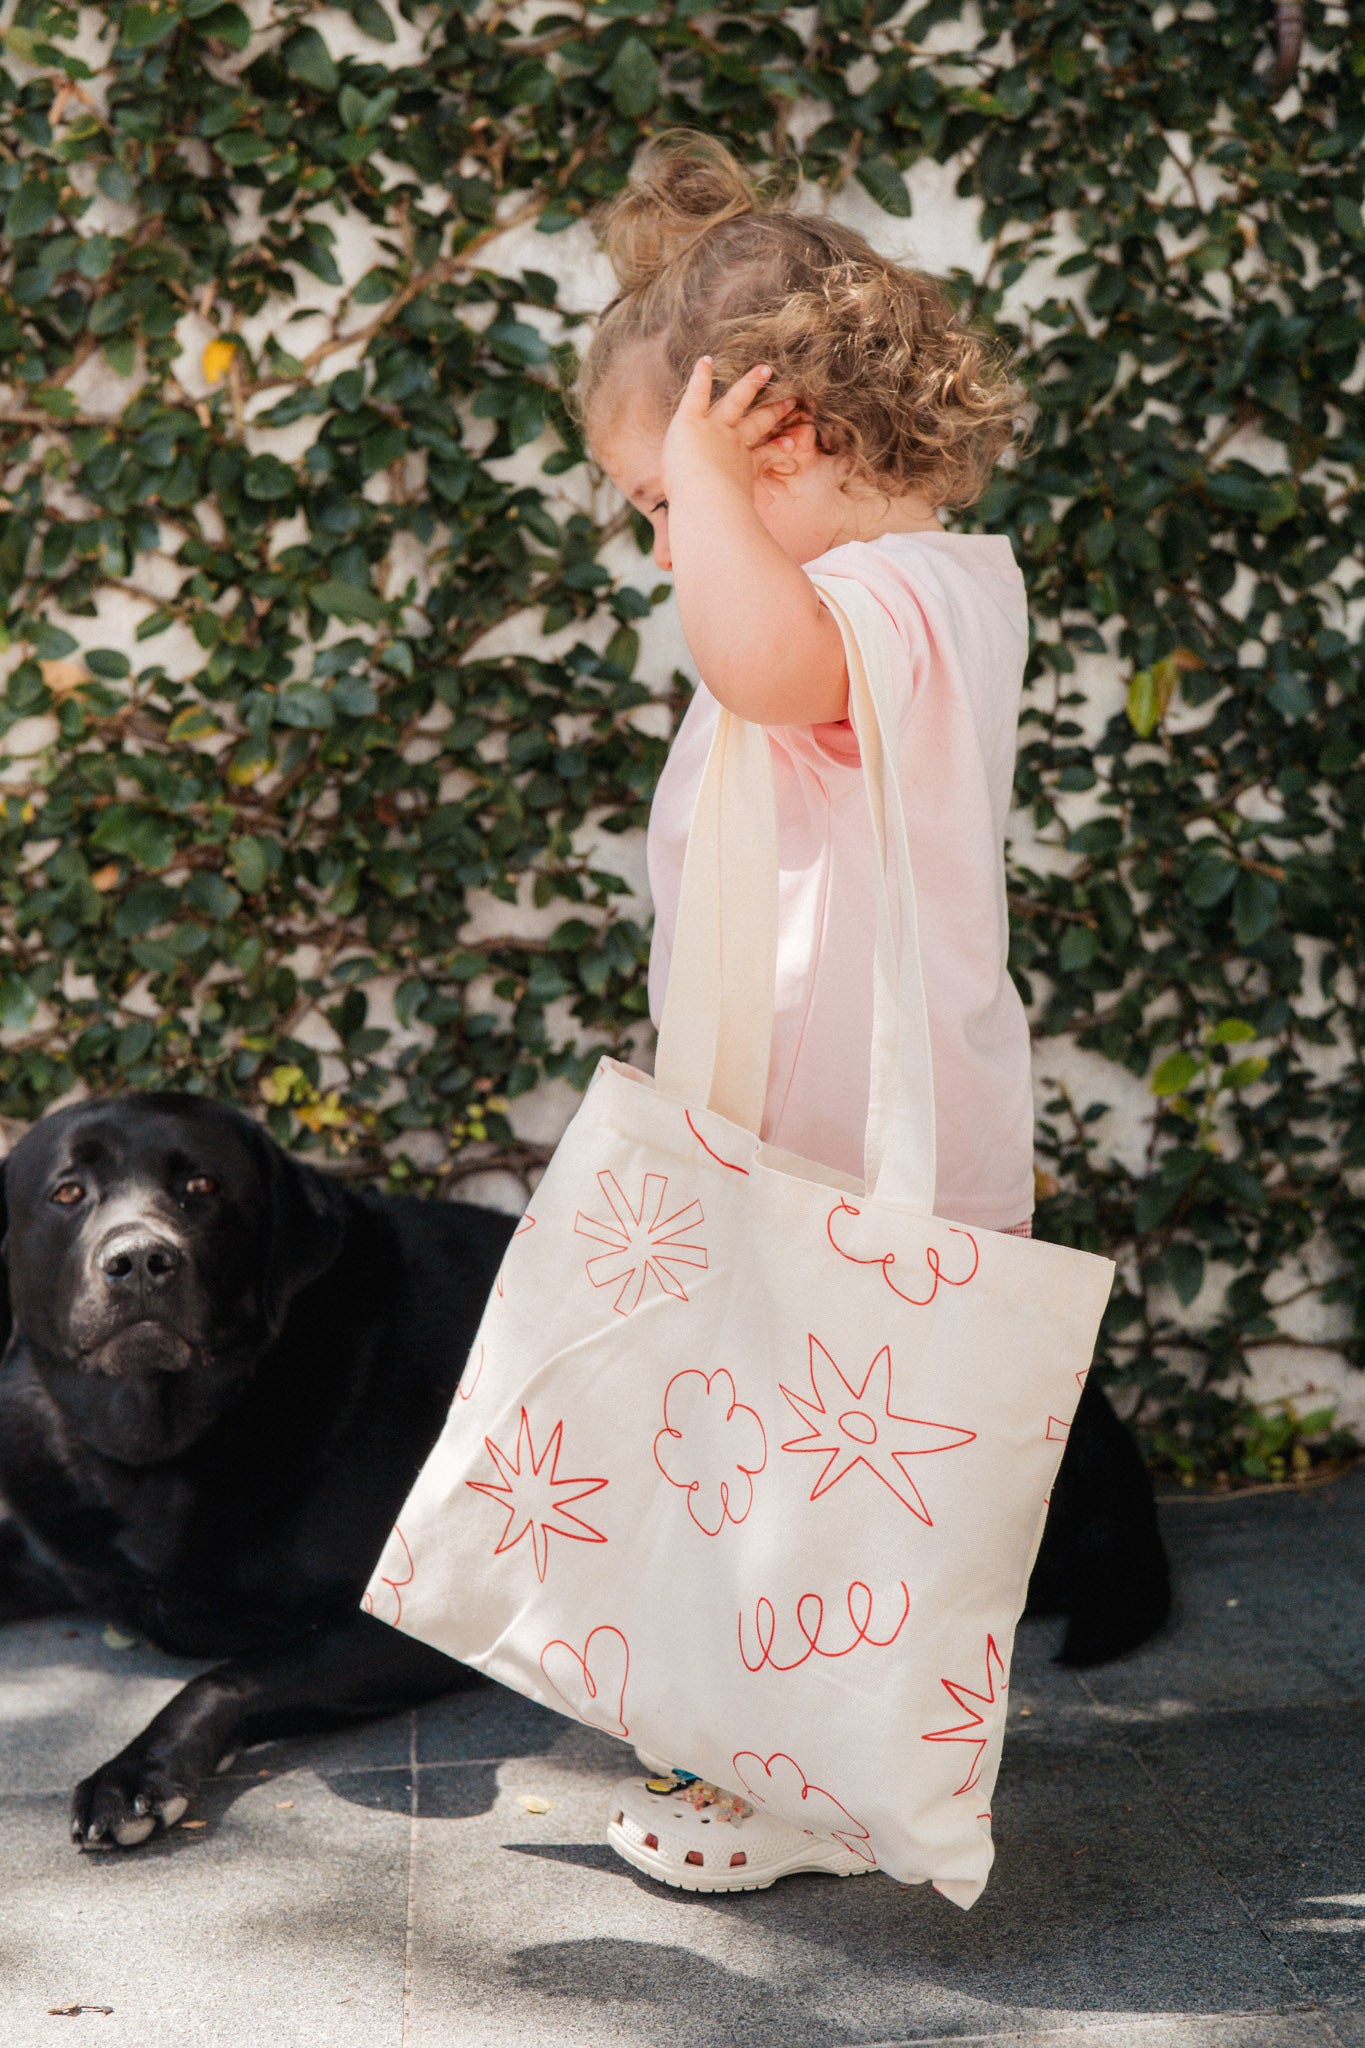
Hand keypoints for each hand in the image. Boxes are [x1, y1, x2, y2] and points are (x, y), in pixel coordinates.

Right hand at [661, 358, 795, 502]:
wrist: (704, 497)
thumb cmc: (678, 482)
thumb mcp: (670, 464)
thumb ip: (684, 455)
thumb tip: (697, 459)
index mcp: (688, 424)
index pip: (695, 394)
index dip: (701, 376)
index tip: (707, 361)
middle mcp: (715, 428)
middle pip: (737, 399)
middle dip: (752, 382)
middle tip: (767, 369)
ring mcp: (735, 444)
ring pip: (759, 421)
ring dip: (775, 410)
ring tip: (790, 402)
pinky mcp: (749, 465)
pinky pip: (767, 454)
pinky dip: (778, 448)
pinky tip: (789, 442)